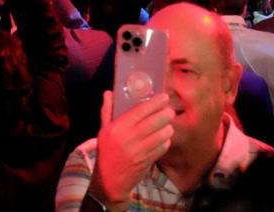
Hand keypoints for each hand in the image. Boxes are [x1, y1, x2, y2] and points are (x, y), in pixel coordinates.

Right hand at [90, 92, 173, 206]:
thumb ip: (107, 111)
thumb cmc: (107, 152)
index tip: (164, 97)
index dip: (155, 102)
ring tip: (168, 124)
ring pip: (162, 134)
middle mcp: (129, 138)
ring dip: (168, 127)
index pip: (140, 110)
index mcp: (117, 127)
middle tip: (170, 110)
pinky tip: (164, 137)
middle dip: (166, 114)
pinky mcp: (147, 161)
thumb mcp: (103, 131)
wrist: (109, 180)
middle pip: (155, 121)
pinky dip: (166, 141)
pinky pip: (163, 147)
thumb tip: (108, 93)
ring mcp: (139, 151)